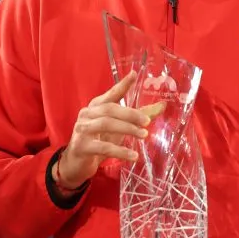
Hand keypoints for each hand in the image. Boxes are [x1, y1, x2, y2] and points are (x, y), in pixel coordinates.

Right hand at [56, 72, 159, 189]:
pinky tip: (133, 156)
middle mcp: (87, 114)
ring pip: (106, 124)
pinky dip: (120, 151)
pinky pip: (103, 147)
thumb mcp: (119, 127)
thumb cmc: (99, 141)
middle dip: (130, 114)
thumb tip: (162, 106)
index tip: (134, 75)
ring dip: (127, 129)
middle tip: (147, 122)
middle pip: (110, 109)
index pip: (111, 93)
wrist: (76, 163)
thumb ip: (138, 116)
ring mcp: (82, 130)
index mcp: (96, 106)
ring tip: (143, 135)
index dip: (122, 85)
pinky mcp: (82, 147)